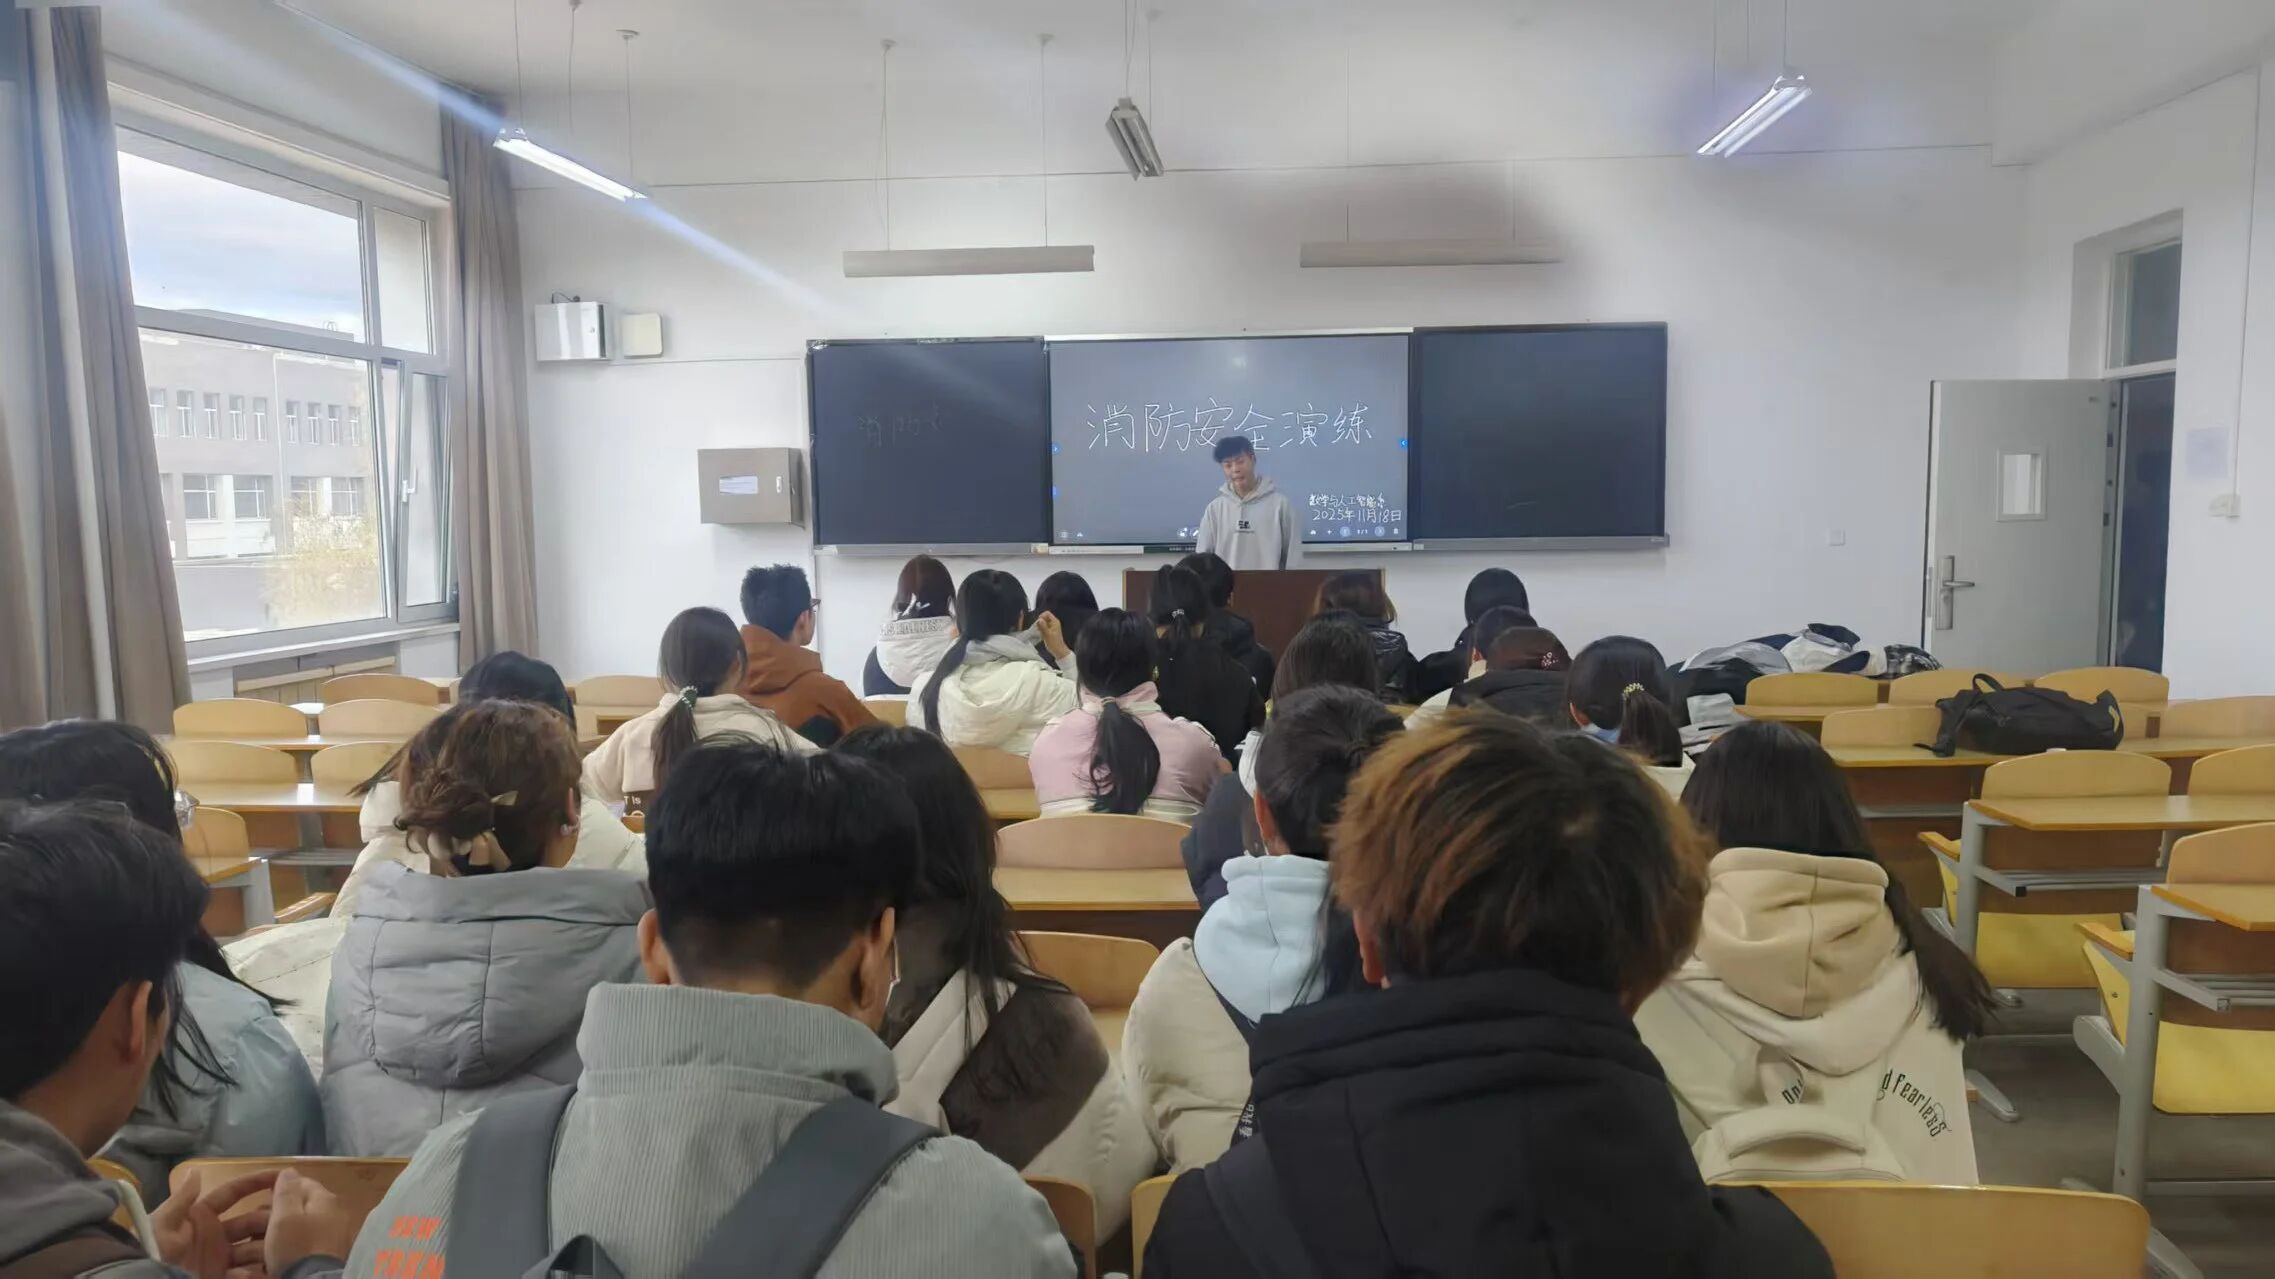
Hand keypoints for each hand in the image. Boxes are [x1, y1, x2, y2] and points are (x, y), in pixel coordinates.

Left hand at [151, 1168, 276, 1278]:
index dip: (256, 1181)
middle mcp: (216, 1235)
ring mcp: (221, 1258)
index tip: (283, 1174)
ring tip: (283, 1247)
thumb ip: (182, 1199)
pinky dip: (257, 1271)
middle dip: (271, 1218)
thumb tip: (196, 1170)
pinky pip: (247, 1272)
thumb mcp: (162, 1224)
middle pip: (252, 1221)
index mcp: (202, 1216)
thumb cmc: (154, 1252)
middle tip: (291, 1218)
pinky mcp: (222, 1277)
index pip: (233, 1193)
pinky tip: (265, 1270)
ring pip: (255, 1246)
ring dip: (268, 1246)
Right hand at [265, 1169, 360, 1274]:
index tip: (261, 1192)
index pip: (303, 1183)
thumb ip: (286, 1191)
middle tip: (253, 1219)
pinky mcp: (327, 1254)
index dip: (281, 1185)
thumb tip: (289, 1170)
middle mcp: (334, 1214)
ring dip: (278, 1229)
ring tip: (257, 1238)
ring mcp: (333, 1235)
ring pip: (300, 1226)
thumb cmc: (297, 1246)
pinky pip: (303, 1243)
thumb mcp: (285, 1216)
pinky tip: (274, 1252)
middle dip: (276, 1210)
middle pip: (300, 1206)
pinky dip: (288, 1244)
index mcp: (326, 1200)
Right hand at [1034, 611, 1070, 659]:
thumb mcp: (1047, 635)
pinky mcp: (1050, 631)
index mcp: (1055, 622)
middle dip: (1040, 622)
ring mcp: (1052, 627)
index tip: (1038, 623)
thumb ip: (1043, 626)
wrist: (1059, 651)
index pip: (1047, 613)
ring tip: (1039, 632)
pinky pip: (1044, 627)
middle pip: (1044, 617)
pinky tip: (1040, 635)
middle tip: (1038, 629)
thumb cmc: (1054, 643)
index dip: (1041, 616)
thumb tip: (1039, 619)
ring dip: (1040, 626)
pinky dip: (1041, 630)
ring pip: (1043, 622)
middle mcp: (1054, 623)